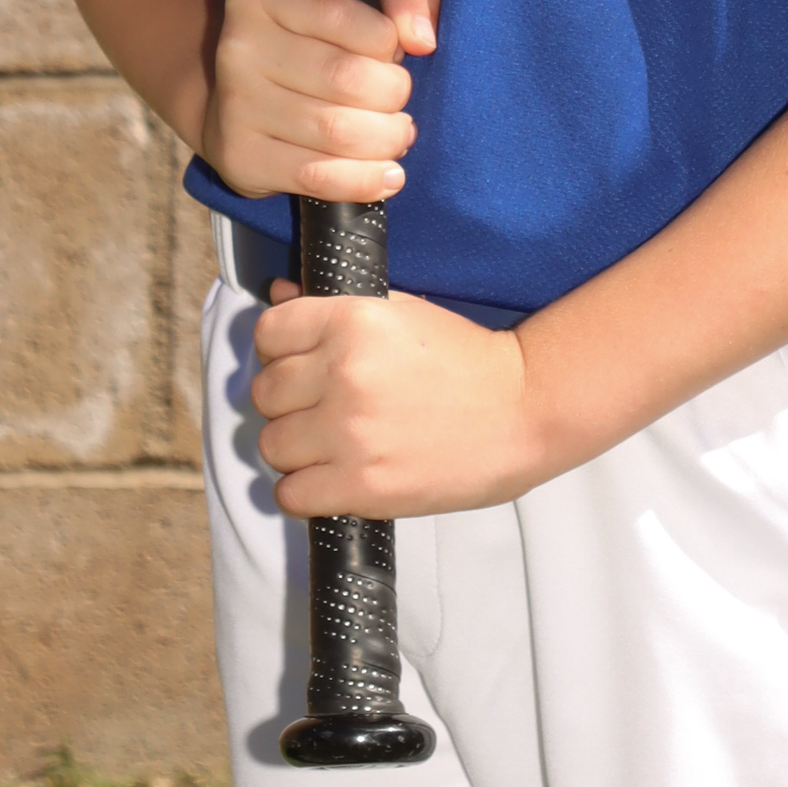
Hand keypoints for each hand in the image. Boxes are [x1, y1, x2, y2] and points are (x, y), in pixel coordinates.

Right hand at [202, 0, 437, 203]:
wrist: (243, 99)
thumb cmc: (317, 45)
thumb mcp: (361, 2)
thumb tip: (422, 38)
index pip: (340, 14)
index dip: (385, 41)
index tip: (389, 55)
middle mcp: (240, 48)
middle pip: (345, 78)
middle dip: (392, 95)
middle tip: (398, 102)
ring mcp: (236, 107)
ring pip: (336, 132)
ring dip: (386, 139)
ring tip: (396, 135)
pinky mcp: (241, 159)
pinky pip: (316, 177)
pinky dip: (365, 180)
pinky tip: (388, 175)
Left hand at [251, 287, 539, 517]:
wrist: (523, 409)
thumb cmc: (466, 359)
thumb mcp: (402, 311)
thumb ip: (335, 307)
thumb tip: (278, 292)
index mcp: (353, 320)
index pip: (268, 334)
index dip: (279, 351)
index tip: (300, 364)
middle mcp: (344, 373)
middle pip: (264, 393)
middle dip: (288, 402)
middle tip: (322, 408)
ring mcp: (350, 432)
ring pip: (272, 445)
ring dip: (296, 448)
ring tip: (331, 445)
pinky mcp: (362, 485)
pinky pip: (290, 494)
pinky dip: (305, 490)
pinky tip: (333, 477)